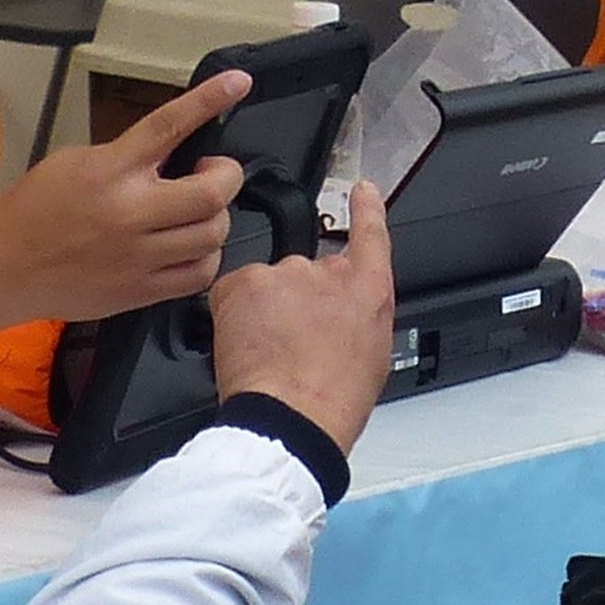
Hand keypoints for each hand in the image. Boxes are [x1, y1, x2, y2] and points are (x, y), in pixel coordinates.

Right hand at [0, 70, 246, 336]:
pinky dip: (206, 256)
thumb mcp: (74, 163)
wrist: (2, 269)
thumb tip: (174, 155)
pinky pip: (200, 274)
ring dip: (215, 217)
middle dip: (225, 177)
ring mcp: (139, 257)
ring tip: (195, 212)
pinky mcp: (142, 292)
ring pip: (213, 235)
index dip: (209, 101)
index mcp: (110, 170)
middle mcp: (129, 213)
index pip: (168, 126)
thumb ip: (126, 157)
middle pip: (211, 193)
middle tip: (209, 174)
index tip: (238, 82)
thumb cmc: (34, 210)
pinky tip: (189, 246)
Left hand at [211, 173, 399, 452]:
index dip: (365, 208)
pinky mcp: (243, 282)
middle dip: (294, 302)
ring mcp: (284, 273)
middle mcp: (328, 272)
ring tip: (268, 354)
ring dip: (263, 311)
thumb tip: (339, 319)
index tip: (362, 189)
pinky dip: (233, 316)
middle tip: (290, 345)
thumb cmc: (333, 399)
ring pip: (266, 286)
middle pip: (305, 273)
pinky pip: (232, 293)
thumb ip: (356, 319)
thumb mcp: (371, 356)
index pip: (371, 234)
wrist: (294, 416)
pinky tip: (245, 347)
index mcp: (368, 290)